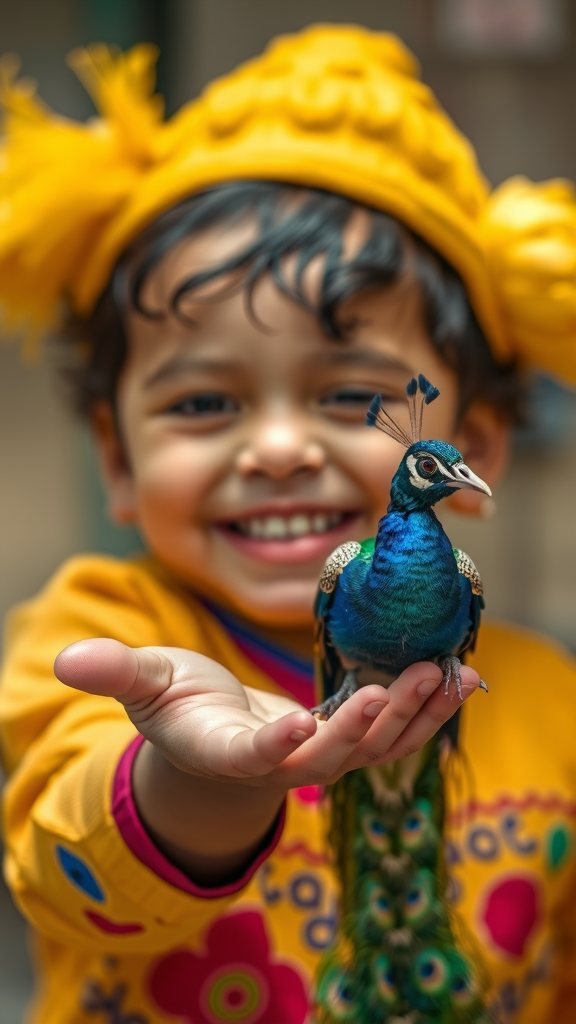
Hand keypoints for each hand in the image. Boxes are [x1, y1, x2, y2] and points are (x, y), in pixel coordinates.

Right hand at [55, 639, 479, 789]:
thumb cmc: (178, 706)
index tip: (300, 723)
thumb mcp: (145, 684)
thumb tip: (65, 661)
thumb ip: (116, 673)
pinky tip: (461, 676)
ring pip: (372, 750)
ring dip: (411, 716)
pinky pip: (393, 732)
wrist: (215, 736)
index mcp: (225, 750)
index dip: (274, 747)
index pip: (250, 757)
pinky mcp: (347, 740)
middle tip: (396, 686)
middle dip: (363, 728)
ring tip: (447, 674)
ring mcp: (318, 756)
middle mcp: (278, 764)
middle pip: (326, 760)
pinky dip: (427, 709)